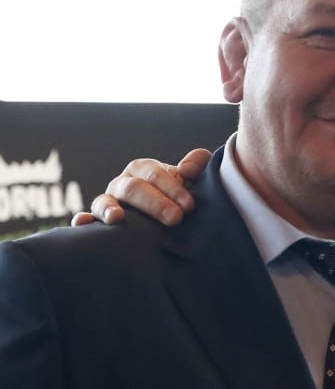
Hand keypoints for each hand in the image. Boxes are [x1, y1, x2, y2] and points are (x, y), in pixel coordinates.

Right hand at [70, 148, 212, 226]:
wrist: (172, 219)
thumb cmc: (182, 195)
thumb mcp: (193, 178)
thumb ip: (197, 164)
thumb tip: (186, 169)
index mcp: (144, 169)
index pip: (154, 174)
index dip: (172, 188)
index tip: (189, 205)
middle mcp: (123, 183)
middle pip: (133, 188)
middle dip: (155, 203)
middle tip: (176, 218)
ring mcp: (108, 202)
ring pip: (104, 202)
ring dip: (109, 208)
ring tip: (117, 218)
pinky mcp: (98, 221)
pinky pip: (86, 220)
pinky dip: (82, 221)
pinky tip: (82, 224)